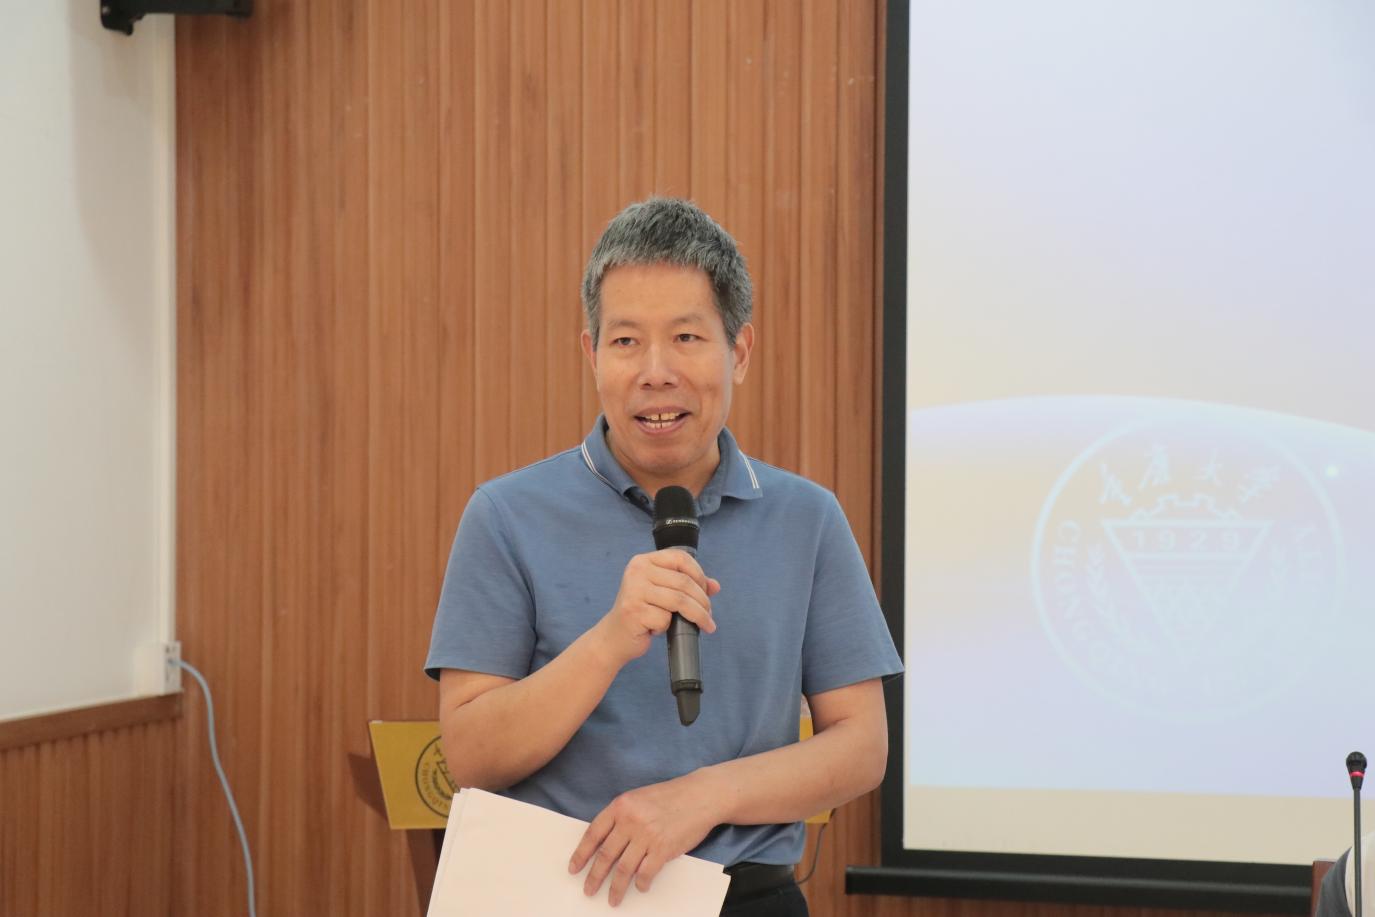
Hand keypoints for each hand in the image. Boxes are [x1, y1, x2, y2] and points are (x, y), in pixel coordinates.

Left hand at [568, 773, 721, 906]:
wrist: (701, 795)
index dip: (581, 854)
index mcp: (621, 805)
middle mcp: (630, 820)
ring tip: (612, 899)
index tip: (574, 869)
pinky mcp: (663, 848)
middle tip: (588, 890)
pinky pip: (646, 873)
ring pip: (623, 869)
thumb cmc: (671, 796)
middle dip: (594, 876)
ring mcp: (647, 835)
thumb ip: (621, 817)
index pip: (593, 833)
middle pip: (605, 855)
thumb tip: (605, 844)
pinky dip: (641, 883)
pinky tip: (640, 887)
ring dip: (616, 888)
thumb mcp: (639, 798)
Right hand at [593, 549, 719, 667]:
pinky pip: (665, 619)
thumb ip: (687, 585)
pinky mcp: (634, 612)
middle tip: (709, 615)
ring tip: (705, 625)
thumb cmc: (641, 613)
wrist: (614, 637)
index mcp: (644, 561)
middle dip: (703, 601)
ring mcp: (634, 591)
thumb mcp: (663, 594)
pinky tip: (658, 629)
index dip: (699, 574)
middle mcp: (637, 571)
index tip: (707, 591)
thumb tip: (715, 586)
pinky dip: (668, 627)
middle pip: (684, 582)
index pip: (680, 558)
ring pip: (679, 601)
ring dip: (697, 615)